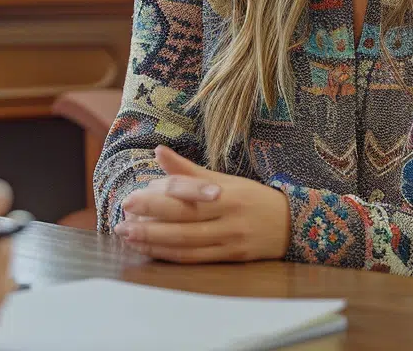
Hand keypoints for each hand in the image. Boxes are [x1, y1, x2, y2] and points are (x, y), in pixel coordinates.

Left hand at [115, 146, 290, 262]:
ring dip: (154, 242)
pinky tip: (150, 250)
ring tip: (127, 236)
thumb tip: (159, 152)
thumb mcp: (224, 180)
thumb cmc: (251, 198)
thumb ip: (189, 170)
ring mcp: (230, 241)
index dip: (158, 199)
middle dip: (149, 223)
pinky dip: (169, 256)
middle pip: (183, 223)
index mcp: (226, 194)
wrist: (291, 225)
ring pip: (186, 245)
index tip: (131, 198)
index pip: (187, 196)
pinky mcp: (230, 259)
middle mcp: (228, 219)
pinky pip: (195, 259)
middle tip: (121, 221)